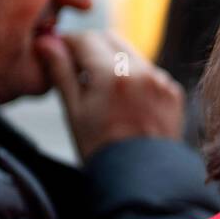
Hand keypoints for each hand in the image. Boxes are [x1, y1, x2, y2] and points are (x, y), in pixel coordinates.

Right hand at [36, 30, 184, 160]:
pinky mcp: (173, 92)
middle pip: (110, 38)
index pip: (86, 38)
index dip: (68, 43)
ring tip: (99, 88)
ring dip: (113, 60)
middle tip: (77, 67)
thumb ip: (61, 72)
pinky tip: (123, 100)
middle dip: (91, 46)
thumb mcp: (74, 111)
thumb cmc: (100, 149)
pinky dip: (134, 76)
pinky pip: (150, 72)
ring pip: (131, 53)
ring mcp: (161, 81)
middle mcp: (141, 71)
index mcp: (112, 74)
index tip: (58, 52)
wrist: (140, 180)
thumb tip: (46, 42)